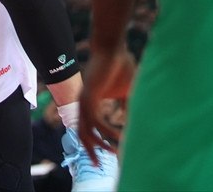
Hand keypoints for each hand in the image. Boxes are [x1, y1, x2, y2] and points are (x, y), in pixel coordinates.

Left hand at [79, 47, 135, 165]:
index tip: (108, 152)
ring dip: (102, 143)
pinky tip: (120, 135)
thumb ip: (127, 105)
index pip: (88, 128)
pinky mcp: (89, 97)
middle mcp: (84, 104)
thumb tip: (131, 119)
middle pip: (82, 134)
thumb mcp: (126, 91)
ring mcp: (84, 101)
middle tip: (100, 164)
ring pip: (88, 131)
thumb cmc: (120, 66)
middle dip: (91, 151)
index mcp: (90, 103)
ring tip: (116, 151)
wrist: (113, 47)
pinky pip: (97, 121)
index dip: (96, 142)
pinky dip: (108, 130)